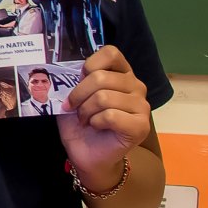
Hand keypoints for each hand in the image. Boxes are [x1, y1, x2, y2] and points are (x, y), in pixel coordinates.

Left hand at [58, 44, 150, 182]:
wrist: (87, 154)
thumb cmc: (82, 123)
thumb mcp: (74, 95)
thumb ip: (75, 79)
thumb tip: (65, 69)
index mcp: (122, 73)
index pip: (111, 53)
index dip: (90, 64)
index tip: (79, 79)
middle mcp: (136, 86)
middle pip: (101, 77)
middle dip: (79, 94)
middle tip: (74, 108)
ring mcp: (142, 106)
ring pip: (104, 97)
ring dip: (86, 110)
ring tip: (85, 119)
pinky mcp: (141, 126)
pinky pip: (111, 115)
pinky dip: (96, 122)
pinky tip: (96, 127)